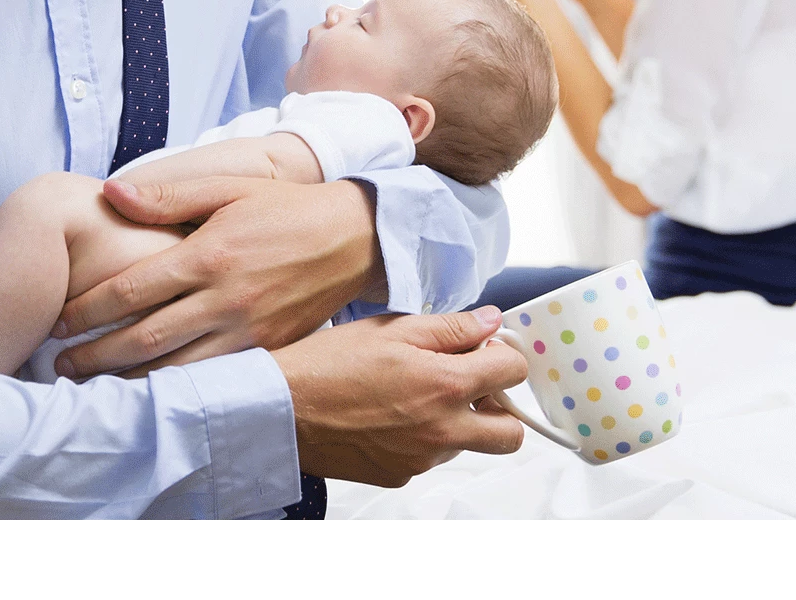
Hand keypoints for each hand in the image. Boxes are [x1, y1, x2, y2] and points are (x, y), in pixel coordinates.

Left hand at [51, 176, 381, 379]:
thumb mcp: (226, 188)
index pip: (131, 289)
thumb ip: (166, 195)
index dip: (89, 309)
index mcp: (207, 255)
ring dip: (129, 383)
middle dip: (96, 356)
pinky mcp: (268, 352)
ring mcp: (247, 332)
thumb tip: (109, 192)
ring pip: (176, 370)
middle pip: (145, 339)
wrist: (354, 238)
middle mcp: (225, 300)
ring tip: (92, 389)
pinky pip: (212, 380)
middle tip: (60, 366)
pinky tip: (151, 396)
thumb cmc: (282, 208)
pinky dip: (177, 392)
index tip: (59, 319)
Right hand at [272, 307, 527, 485]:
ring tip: (413, 396)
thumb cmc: (327, 365)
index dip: (501, 353)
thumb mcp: (391, 328)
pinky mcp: (400, 476)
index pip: (513, 371)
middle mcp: (442, 429)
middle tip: (469, 385)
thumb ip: (450, 327)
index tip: (482, 349)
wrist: (282, 410)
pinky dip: (422, 439)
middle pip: (510, 433)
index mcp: (445, 384)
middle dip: (500, 406)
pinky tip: (388, 416)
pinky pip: (429, 459)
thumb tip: (489, 321)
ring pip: (467, 445)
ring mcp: (422, 458)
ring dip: (456, 422)